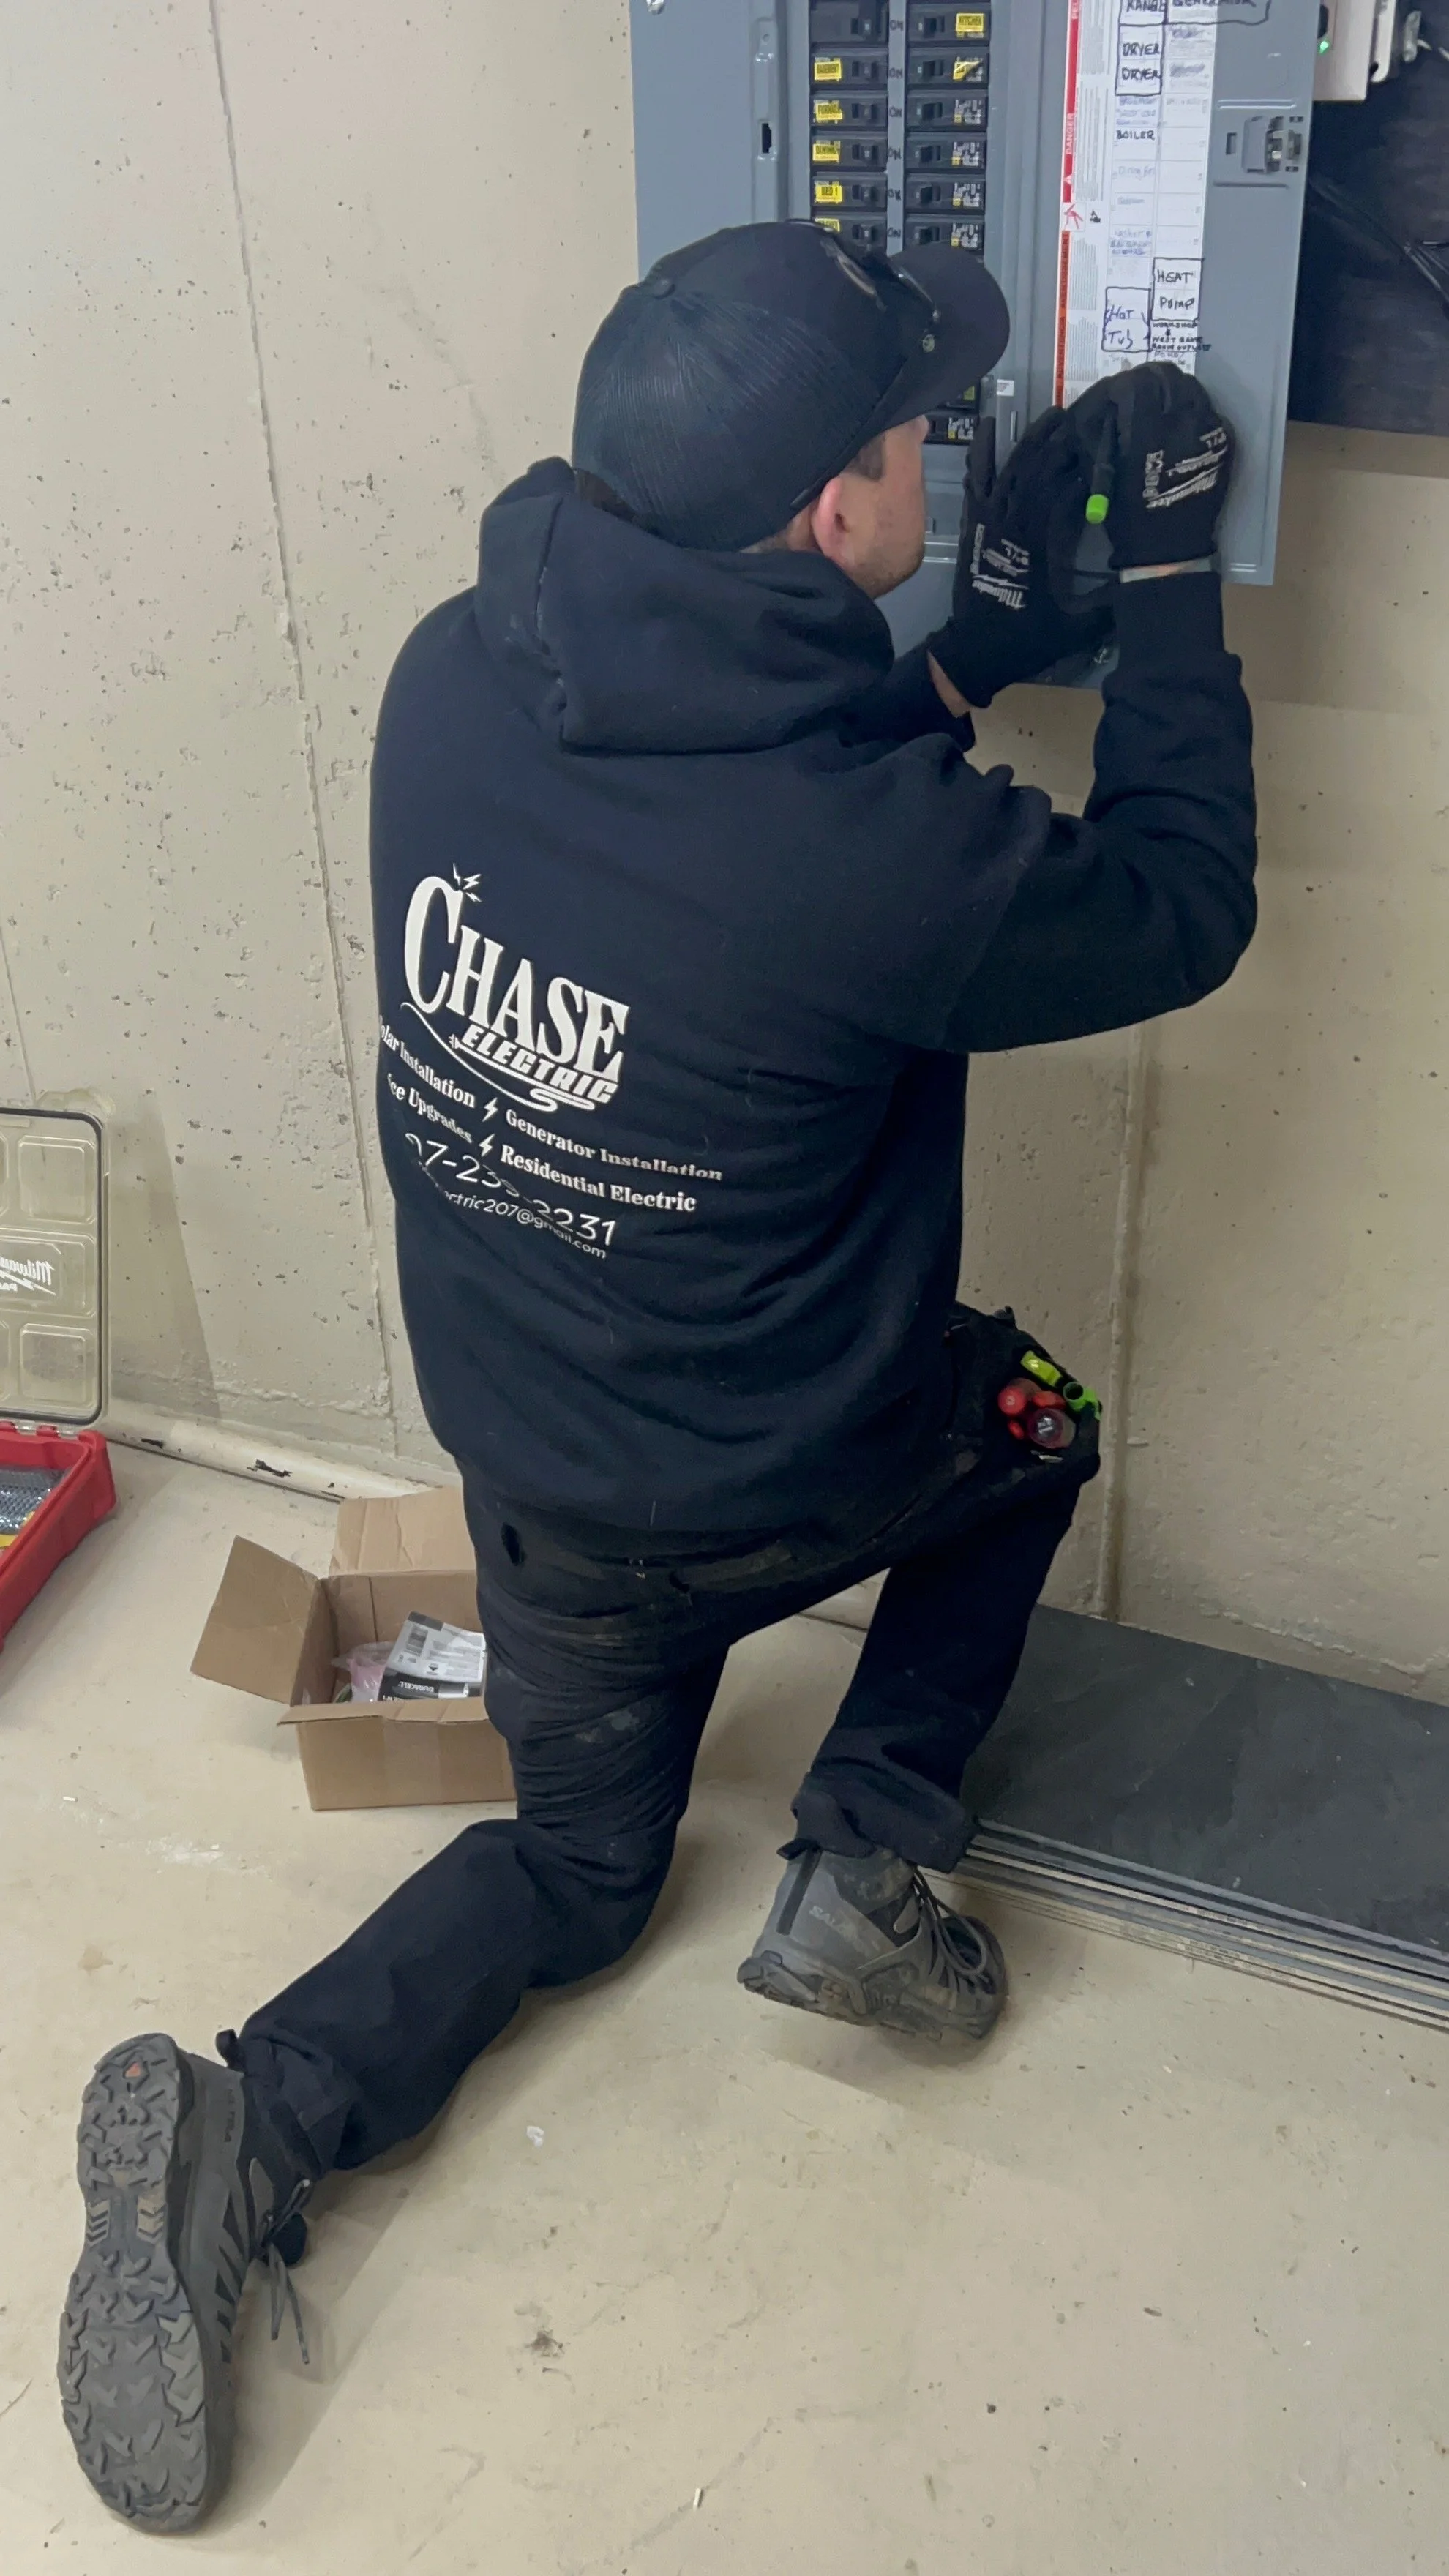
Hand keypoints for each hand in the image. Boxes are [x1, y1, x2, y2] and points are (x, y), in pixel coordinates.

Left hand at [927, 409, 1112, 708]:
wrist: (975, 653)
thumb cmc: (1026, 638)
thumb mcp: (1078, 626)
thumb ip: (1112, 602)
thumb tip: (1150, 580)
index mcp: (1043, 541)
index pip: (1068, 490)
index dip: (1087, 466)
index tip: (1107, 443)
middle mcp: (1017, 522)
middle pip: (1042, 469)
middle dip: (1064, 441)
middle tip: (1087, 415)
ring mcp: (992, 520)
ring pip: (1013, 468)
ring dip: (1033, 440)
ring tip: (1054, 416)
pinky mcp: (974, 524)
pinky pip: (977, 482)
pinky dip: (982, 454)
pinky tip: (986, 428)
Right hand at [1066, 363, 1233, 569]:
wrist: (1167, 549)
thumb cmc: (1125, 514)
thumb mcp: (1101, 470)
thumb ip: (1099, 430)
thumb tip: (1102, 402)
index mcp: (1147, 427)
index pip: (1136, 381)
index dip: (1122, 385)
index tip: (1115, 395)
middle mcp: (1183, 420)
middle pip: (1168, 376)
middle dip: (1149, 382)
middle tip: (1138, 395)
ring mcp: (1209, 429)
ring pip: (1192, 389)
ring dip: (1172, 393)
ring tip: (1159, 409)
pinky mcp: (1224, 441)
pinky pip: (1208, 411)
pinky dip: (1192, 413)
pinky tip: (1180, 429)